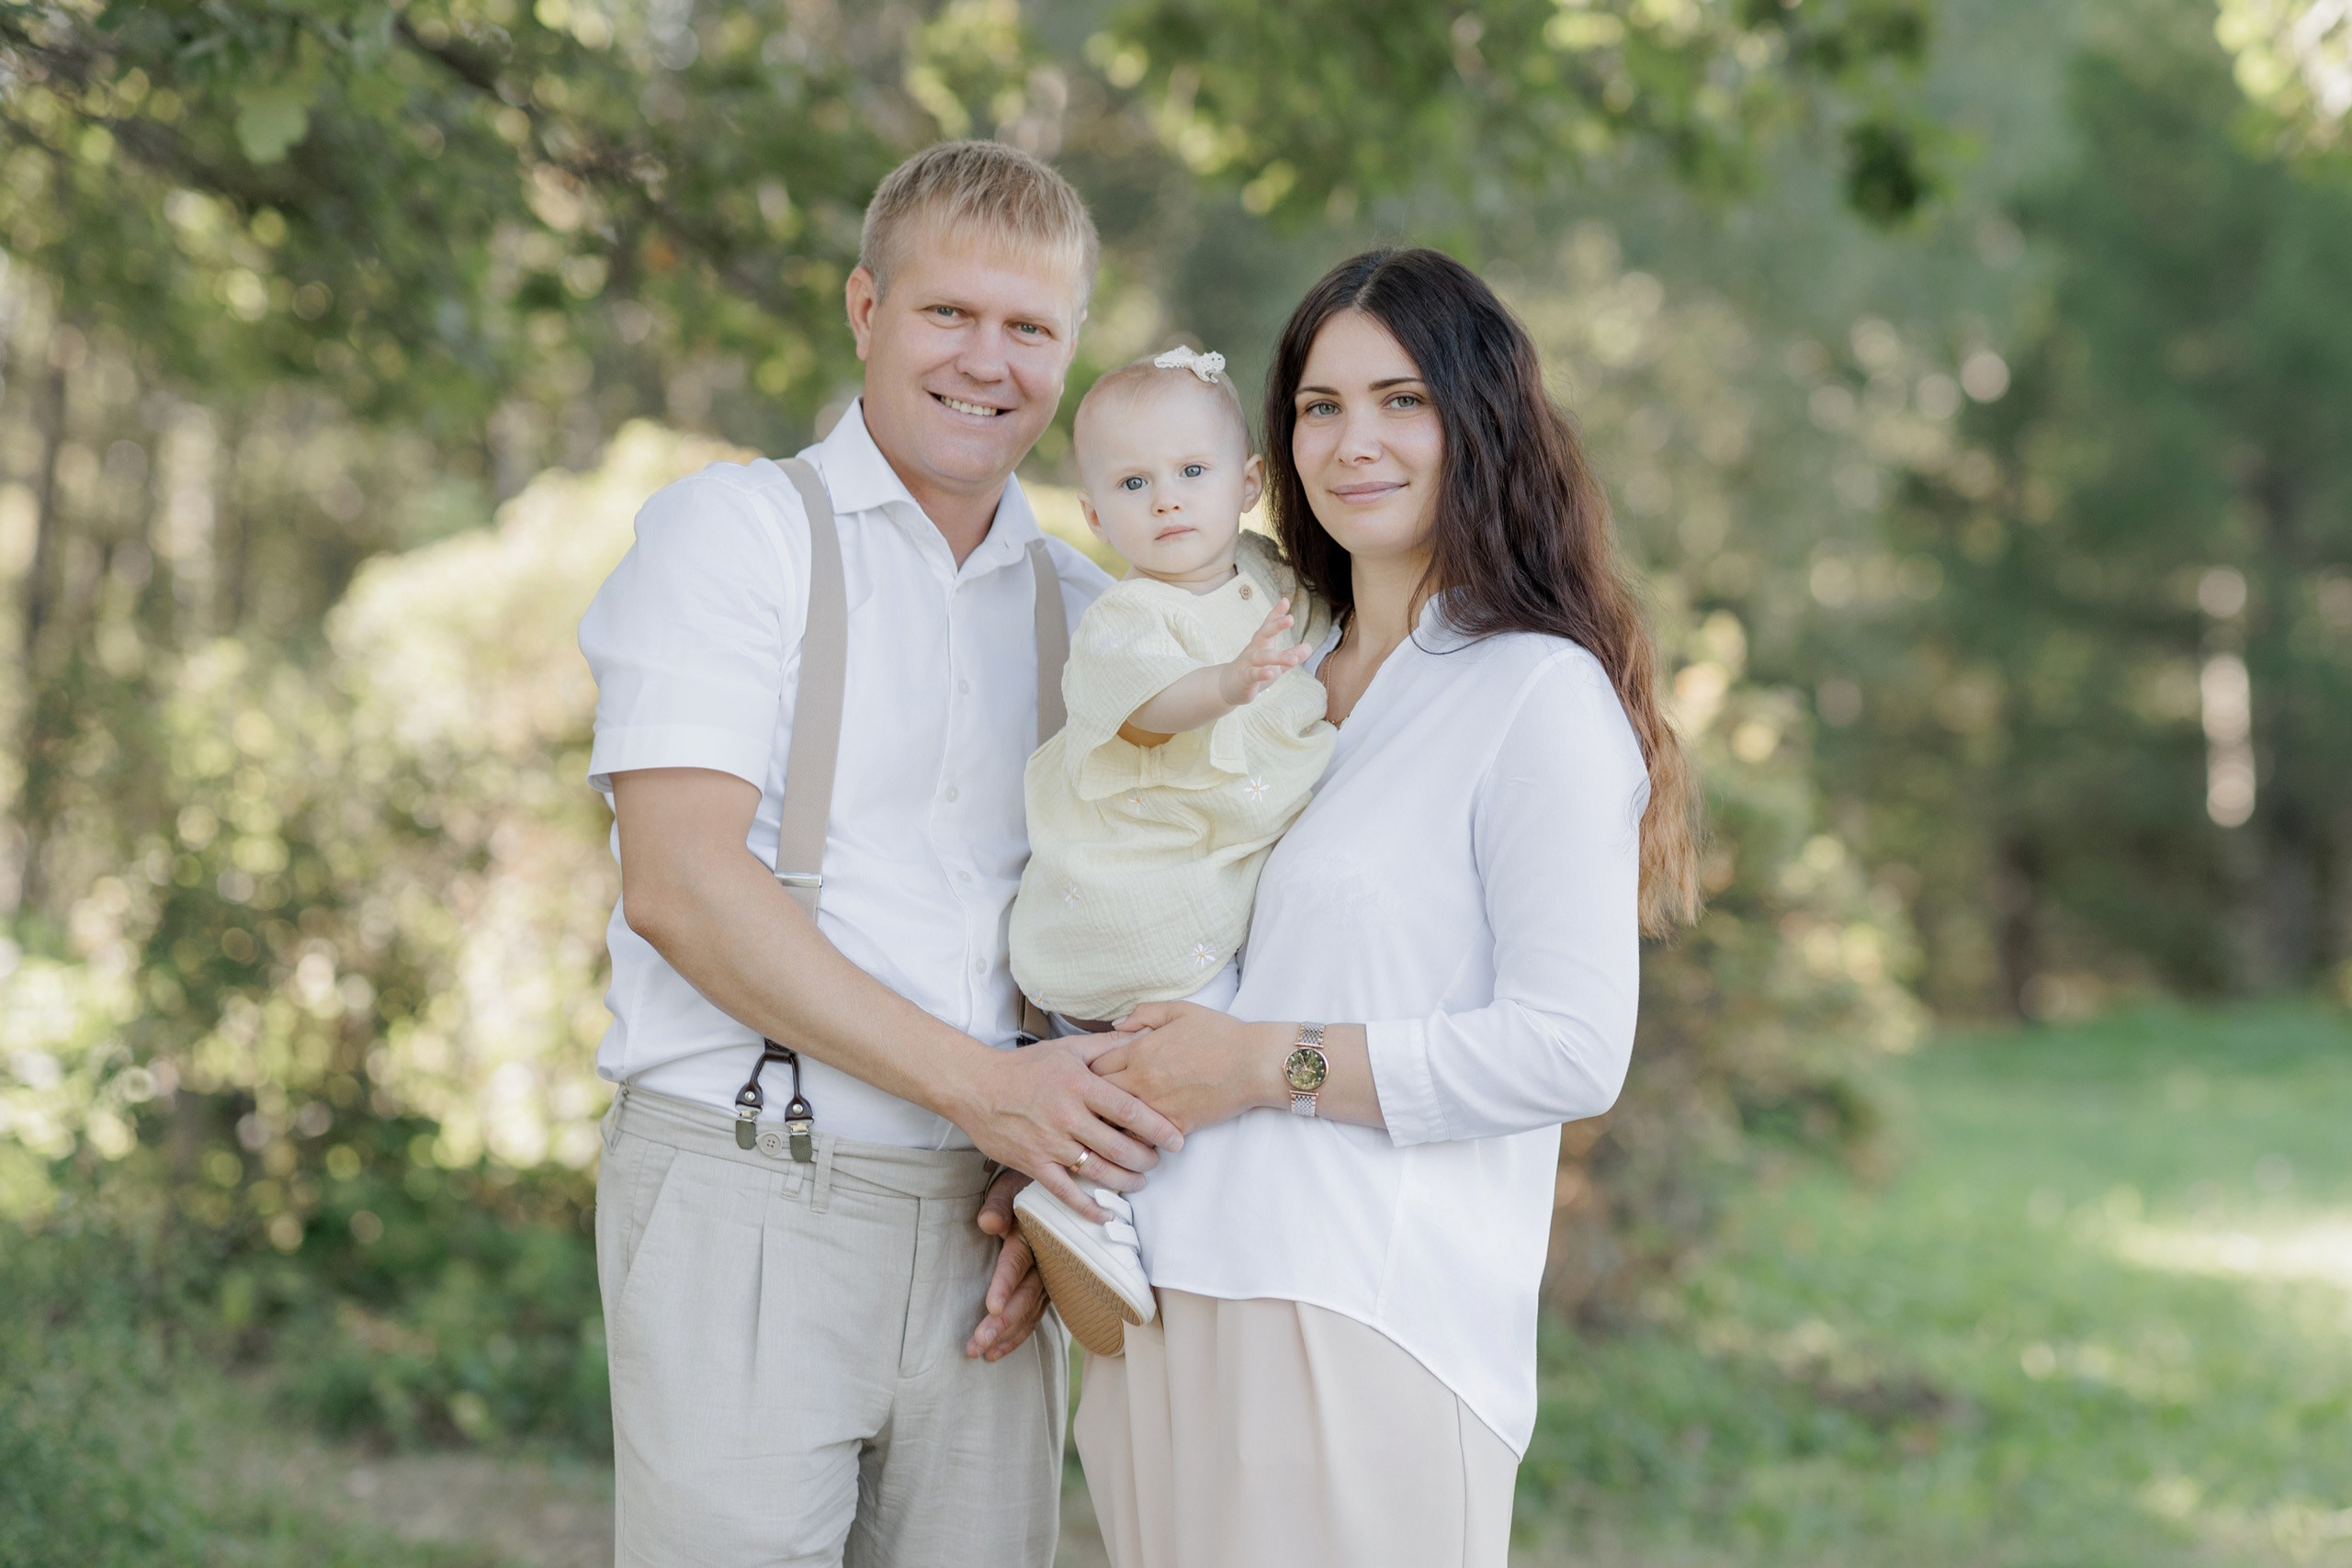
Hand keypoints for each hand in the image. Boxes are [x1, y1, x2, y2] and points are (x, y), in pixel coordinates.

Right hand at [949, 1035, 1184, 1221]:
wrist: (976, 1087)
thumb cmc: (1025, 1067)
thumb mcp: (1068, 1048)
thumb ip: (1107, 1046)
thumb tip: (1144, 1038)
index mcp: (1079, 1085)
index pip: (1128, 1110)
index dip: (1157, 1127)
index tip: (1176, 1138)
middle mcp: (1066, 1115)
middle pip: (1118, 1146)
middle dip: (1146, 1159)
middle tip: (1158, 1160)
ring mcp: (1048, 1143)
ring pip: (1097, 1171)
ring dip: (1125, 1181)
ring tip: (1139, 1181)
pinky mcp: (1032, 1164)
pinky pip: (1065, 1192)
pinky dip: (1088, 1207)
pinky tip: (1106, 1213)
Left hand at [968, 1168, 1049, 1361]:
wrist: (1062, 1189)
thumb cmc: (1028, 1186)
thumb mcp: (1011, 1185)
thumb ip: (998, 1204)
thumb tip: (987, 1224)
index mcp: (1035, 1232)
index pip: (1018, 1261)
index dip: (1005, 1284)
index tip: (990, 1307)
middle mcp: (1047, 1259)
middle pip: (1025, 1295)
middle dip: (1002, 1323)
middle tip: (976, 1345)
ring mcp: (1052, 1276)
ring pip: (1032, 1311)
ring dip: (1008, 1335)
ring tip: (982, 1355)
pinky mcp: (1051, 1286)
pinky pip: (1036, 1314)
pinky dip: (1019, 1334)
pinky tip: (999, 1350)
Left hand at [1092, 1002, 1286, 1133]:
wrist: (1253, 1063)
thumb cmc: (1220, 1034)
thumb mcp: (1180, 1011)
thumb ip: (1143, 1014)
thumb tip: (1115, 1025)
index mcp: (1140, 1051)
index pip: (1095, 1067)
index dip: (1089, 1072)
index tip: (1090, 1076)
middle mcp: (1142, 1081)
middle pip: (1097, 1098)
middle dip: (1091, 1100)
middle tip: (1090, 1102)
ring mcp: (1158, 1106)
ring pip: (1115, 1122)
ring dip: (1109, 1121)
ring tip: (1105, 1122)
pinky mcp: (1175, 1125)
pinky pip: (1143, 1138)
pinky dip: (1135, 1137)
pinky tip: (1135, 1135)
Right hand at [1216, 597, 1311, 706]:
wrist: (1229, 687)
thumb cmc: (1254, 672)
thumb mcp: (1276, 664)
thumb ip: (1291, 654)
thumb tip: (1309, 646)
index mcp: (1262, 643)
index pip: (1269, 625)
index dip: (1277, 613)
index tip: (1285, 601)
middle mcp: (1254, 649)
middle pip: (1263, 633)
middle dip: (1276, 625)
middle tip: (1290, 619)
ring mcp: (1248, 663)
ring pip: (1261, 656)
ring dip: (1277, 657)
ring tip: (1293, 660)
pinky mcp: (1244, 678)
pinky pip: (1252, 674)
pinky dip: (1261, 673)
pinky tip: (1271, 674)